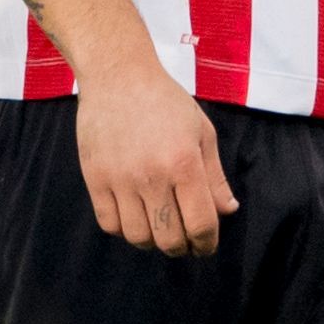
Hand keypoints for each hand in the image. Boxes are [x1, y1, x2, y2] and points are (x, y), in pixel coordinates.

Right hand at [74, 67, 238, 257]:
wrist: (118, 76)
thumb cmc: (166, 101)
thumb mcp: (201, 132)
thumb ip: (215, 176)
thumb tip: (228, 211)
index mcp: (184, 163)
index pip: (201, 223)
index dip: (207, 243)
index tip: (206, 246)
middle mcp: (152, 176)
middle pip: (169, 238)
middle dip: (181, 247)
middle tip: (184, 240)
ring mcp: (121, 179)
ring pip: (138, 237)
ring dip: (152, 241)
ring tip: (159, 229)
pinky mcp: (95, 179)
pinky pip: (110, 224)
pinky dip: (125, 229)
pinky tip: (135, 217)